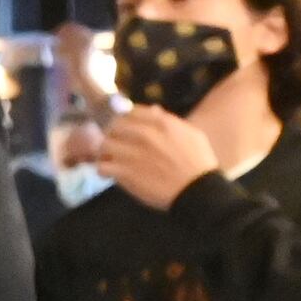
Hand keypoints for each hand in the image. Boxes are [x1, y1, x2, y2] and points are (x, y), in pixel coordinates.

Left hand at [99, 104, 221, 210]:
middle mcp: (144, 134)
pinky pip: (102, 166)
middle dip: (114, 134)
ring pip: (104, 144)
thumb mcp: (191, 134)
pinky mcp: (125, 173)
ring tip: (112, 158)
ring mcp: (132, 154)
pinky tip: (111, 173)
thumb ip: (169, 120)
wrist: (198, 190)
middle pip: (113, 126)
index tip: (126, 128)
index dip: (126, 119)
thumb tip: (153, 109)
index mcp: (161, 123)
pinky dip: (104, 169)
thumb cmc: (199, 162)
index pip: (130, 111)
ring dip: (106, 151)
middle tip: (118, 144)